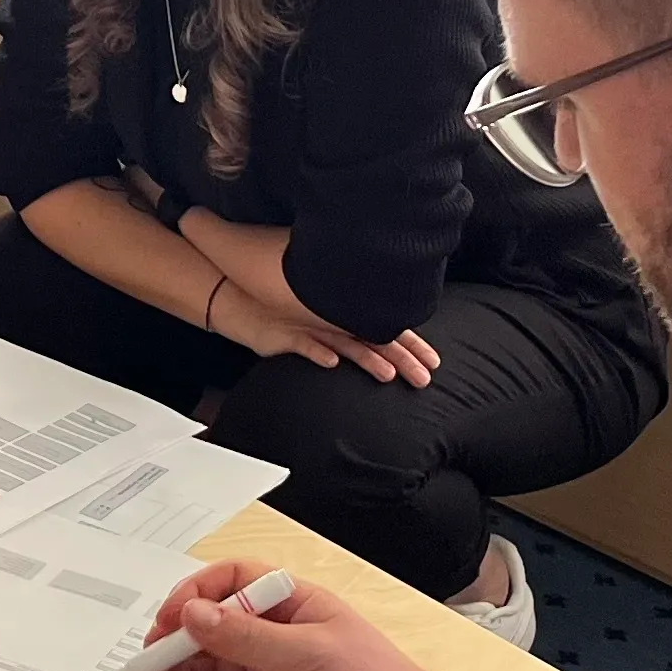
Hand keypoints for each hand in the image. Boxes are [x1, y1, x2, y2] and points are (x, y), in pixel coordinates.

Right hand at [138, 562, 450, 670]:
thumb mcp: (307, 655)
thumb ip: (245, 637)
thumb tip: (193, 614)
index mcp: (294, 608)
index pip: (232, 584)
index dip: (196, 595)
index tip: (170, 618)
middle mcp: (277, 642)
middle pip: (209, 631)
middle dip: (177, 644)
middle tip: (153, 664)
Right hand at [210, 289, 438, 385]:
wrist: (238, 293)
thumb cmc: (279, 302)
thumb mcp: (315, 309)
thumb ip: (343, 316)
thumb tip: (373, 329)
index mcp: (344, 311)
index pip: (385, 327)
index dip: (411, 344)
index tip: (434, 360)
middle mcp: (332, 318)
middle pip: (374, 338)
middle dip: (402, 358)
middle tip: (426, 377)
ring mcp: (309, 326)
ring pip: (344, 343)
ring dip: (367, 359)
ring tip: (388, 375)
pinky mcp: (284, 336)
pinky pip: (303, 344)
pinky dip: (317, 352)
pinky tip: (332, 362)